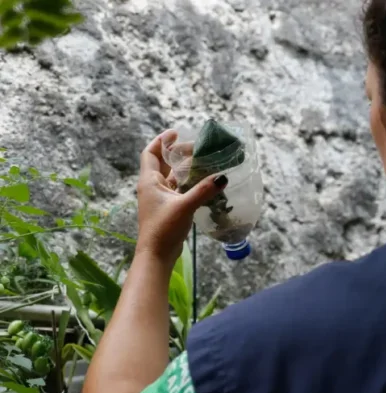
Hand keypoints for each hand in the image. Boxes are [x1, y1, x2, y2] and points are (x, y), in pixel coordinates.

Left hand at [134, 130, 227, 262]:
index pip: (151, 153)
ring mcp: (159, 199)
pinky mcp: (168, 209)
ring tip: (201, 161)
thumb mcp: (185, 206)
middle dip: (178, 153)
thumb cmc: (164, 228)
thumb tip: (222, 177)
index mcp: (149, 181)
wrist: (156, 255)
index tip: (175, 132)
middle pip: (163, 163)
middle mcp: (152, 187)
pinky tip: (201, 182)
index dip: (161, 141)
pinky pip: (178, 189)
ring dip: (183, 168)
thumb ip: (204, 190)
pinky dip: (188, 183)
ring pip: (171, 177)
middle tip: (196, 148)